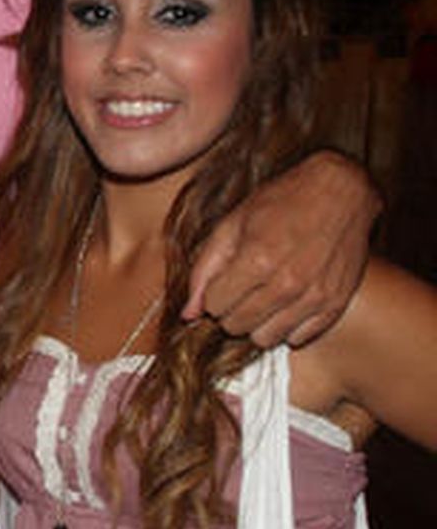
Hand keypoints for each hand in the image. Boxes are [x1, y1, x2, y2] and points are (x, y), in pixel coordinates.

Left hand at [184, 150, 379, 346]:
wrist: (340, 191)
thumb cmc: (280, 202)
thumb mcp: (231, 225)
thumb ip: (204, 270)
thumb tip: (188, 314)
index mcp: (256, 259)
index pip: (214, 307)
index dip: (213, 294)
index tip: (223, 281)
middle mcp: (287, 283)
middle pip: (237, 326)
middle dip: (230, 310)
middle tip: (241, 288)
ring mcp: (315, 296)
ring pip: (265, 338)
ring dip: (256, 322)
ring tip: (262, 296)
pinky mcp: (336, 303)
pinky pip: (299, 338)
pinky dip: (287, 325)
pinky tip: (287, 302)